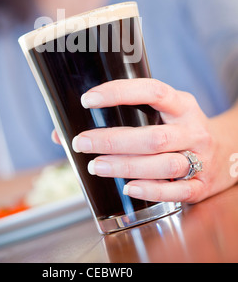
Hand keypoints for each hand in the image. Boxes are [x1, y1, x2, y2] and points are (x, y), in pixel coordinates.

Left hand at [53, 79, 237, 202]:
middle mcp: (192, 129)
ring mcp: (200, 157)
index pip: (152, 91)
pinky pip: (177, 190)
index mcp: (182, 104)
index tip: (89, 99)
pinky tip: (128, 187)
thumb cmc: (181, 128)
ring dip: (126, 166)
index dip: (120, 93)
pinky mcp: (202, 183)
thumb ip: (123, 117)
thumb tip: (60, 132)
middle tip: (82, 142)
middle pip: (153, 136)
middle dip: (113, 140)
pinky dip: (151, 190)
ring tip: (96, 166)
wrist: (228, 151)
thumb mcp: (162, 112)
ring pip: (163, 164)